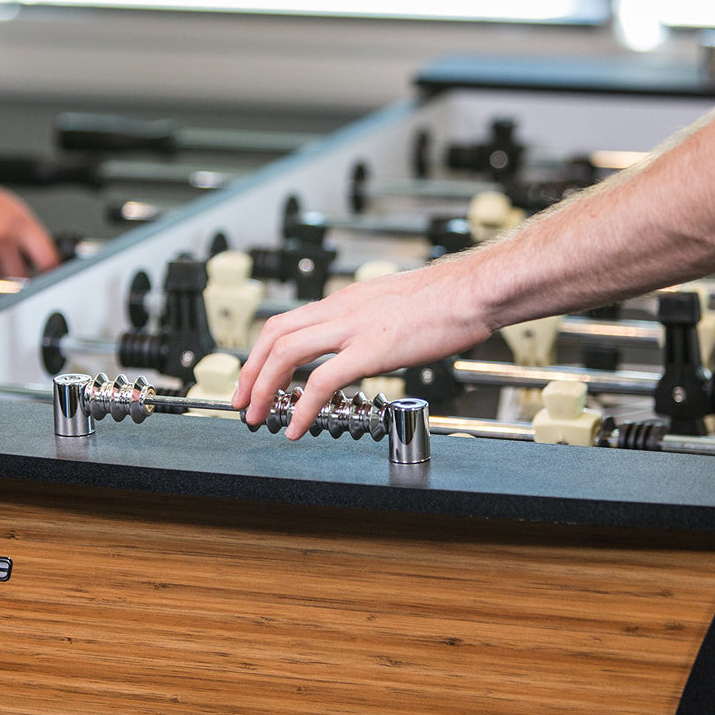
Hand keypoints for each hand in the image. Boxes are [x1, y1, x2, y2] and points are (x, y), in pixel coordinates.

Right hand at [0, 140, 59, 280]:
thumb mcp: (3, 207)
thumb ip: (22, 234)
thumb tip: (39, 263)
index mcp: (19, 220)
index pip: (48, 260)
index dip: (50, 275)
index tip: (46, 280)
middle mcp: (2, 235)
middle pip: (22, 281)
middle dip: (14, 281)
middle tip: (1, 268)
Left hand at [233, 257, 494, 438]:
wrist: (475, 289)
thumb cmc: (448, 299)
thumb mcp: (394, 305)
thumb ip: (370, 321)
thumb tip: (362, 342)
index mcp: (346, 301)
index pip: (286, 322)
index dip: (260, 351)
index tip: (252, 375)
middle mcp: (341, 310)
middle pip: (273, 335)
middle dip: (249, 371)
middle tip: (240, 400)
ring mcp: (354, 328)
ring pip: (286, 353)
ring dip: (262, 387)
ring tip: (255, 415)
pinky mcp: (371, 350)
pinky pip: (323, 381)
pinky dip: (302, 405)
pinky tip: (296, 425)